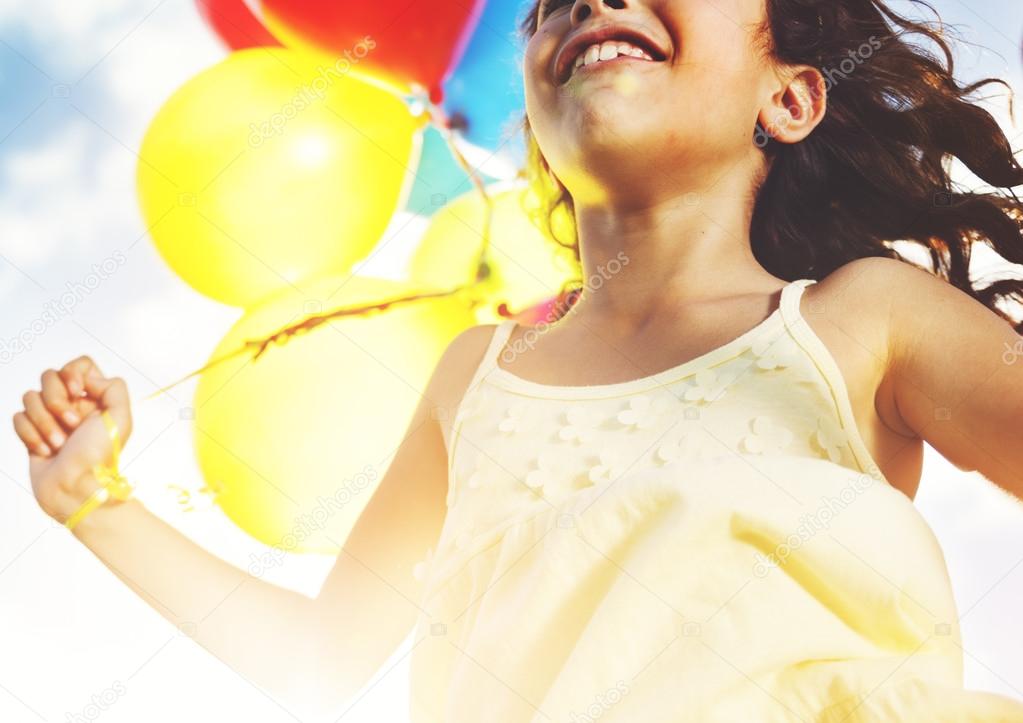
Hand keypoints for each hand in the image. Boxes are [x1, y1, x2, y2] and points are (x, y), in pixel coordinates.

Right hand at [12, 356, 131, 522]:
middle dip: (55, 400)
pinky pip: (18, 417)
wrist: (74, 490)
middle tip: (72, 425)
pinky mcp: (32, 434)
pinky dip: (30, 434)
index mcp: (96, 399)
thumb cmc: (98, 457)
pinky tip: (45, 451)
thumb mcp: (121, 419)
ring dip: (44, 422)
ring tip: (60, 444)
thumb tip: (86, 378)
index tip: (77, 391)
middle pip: (49, 376)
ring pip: (30, 397)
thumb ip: (113, 388)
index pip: (80, 364)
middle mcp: (73, 406)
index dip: (73, 373)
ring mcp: (51, 419)